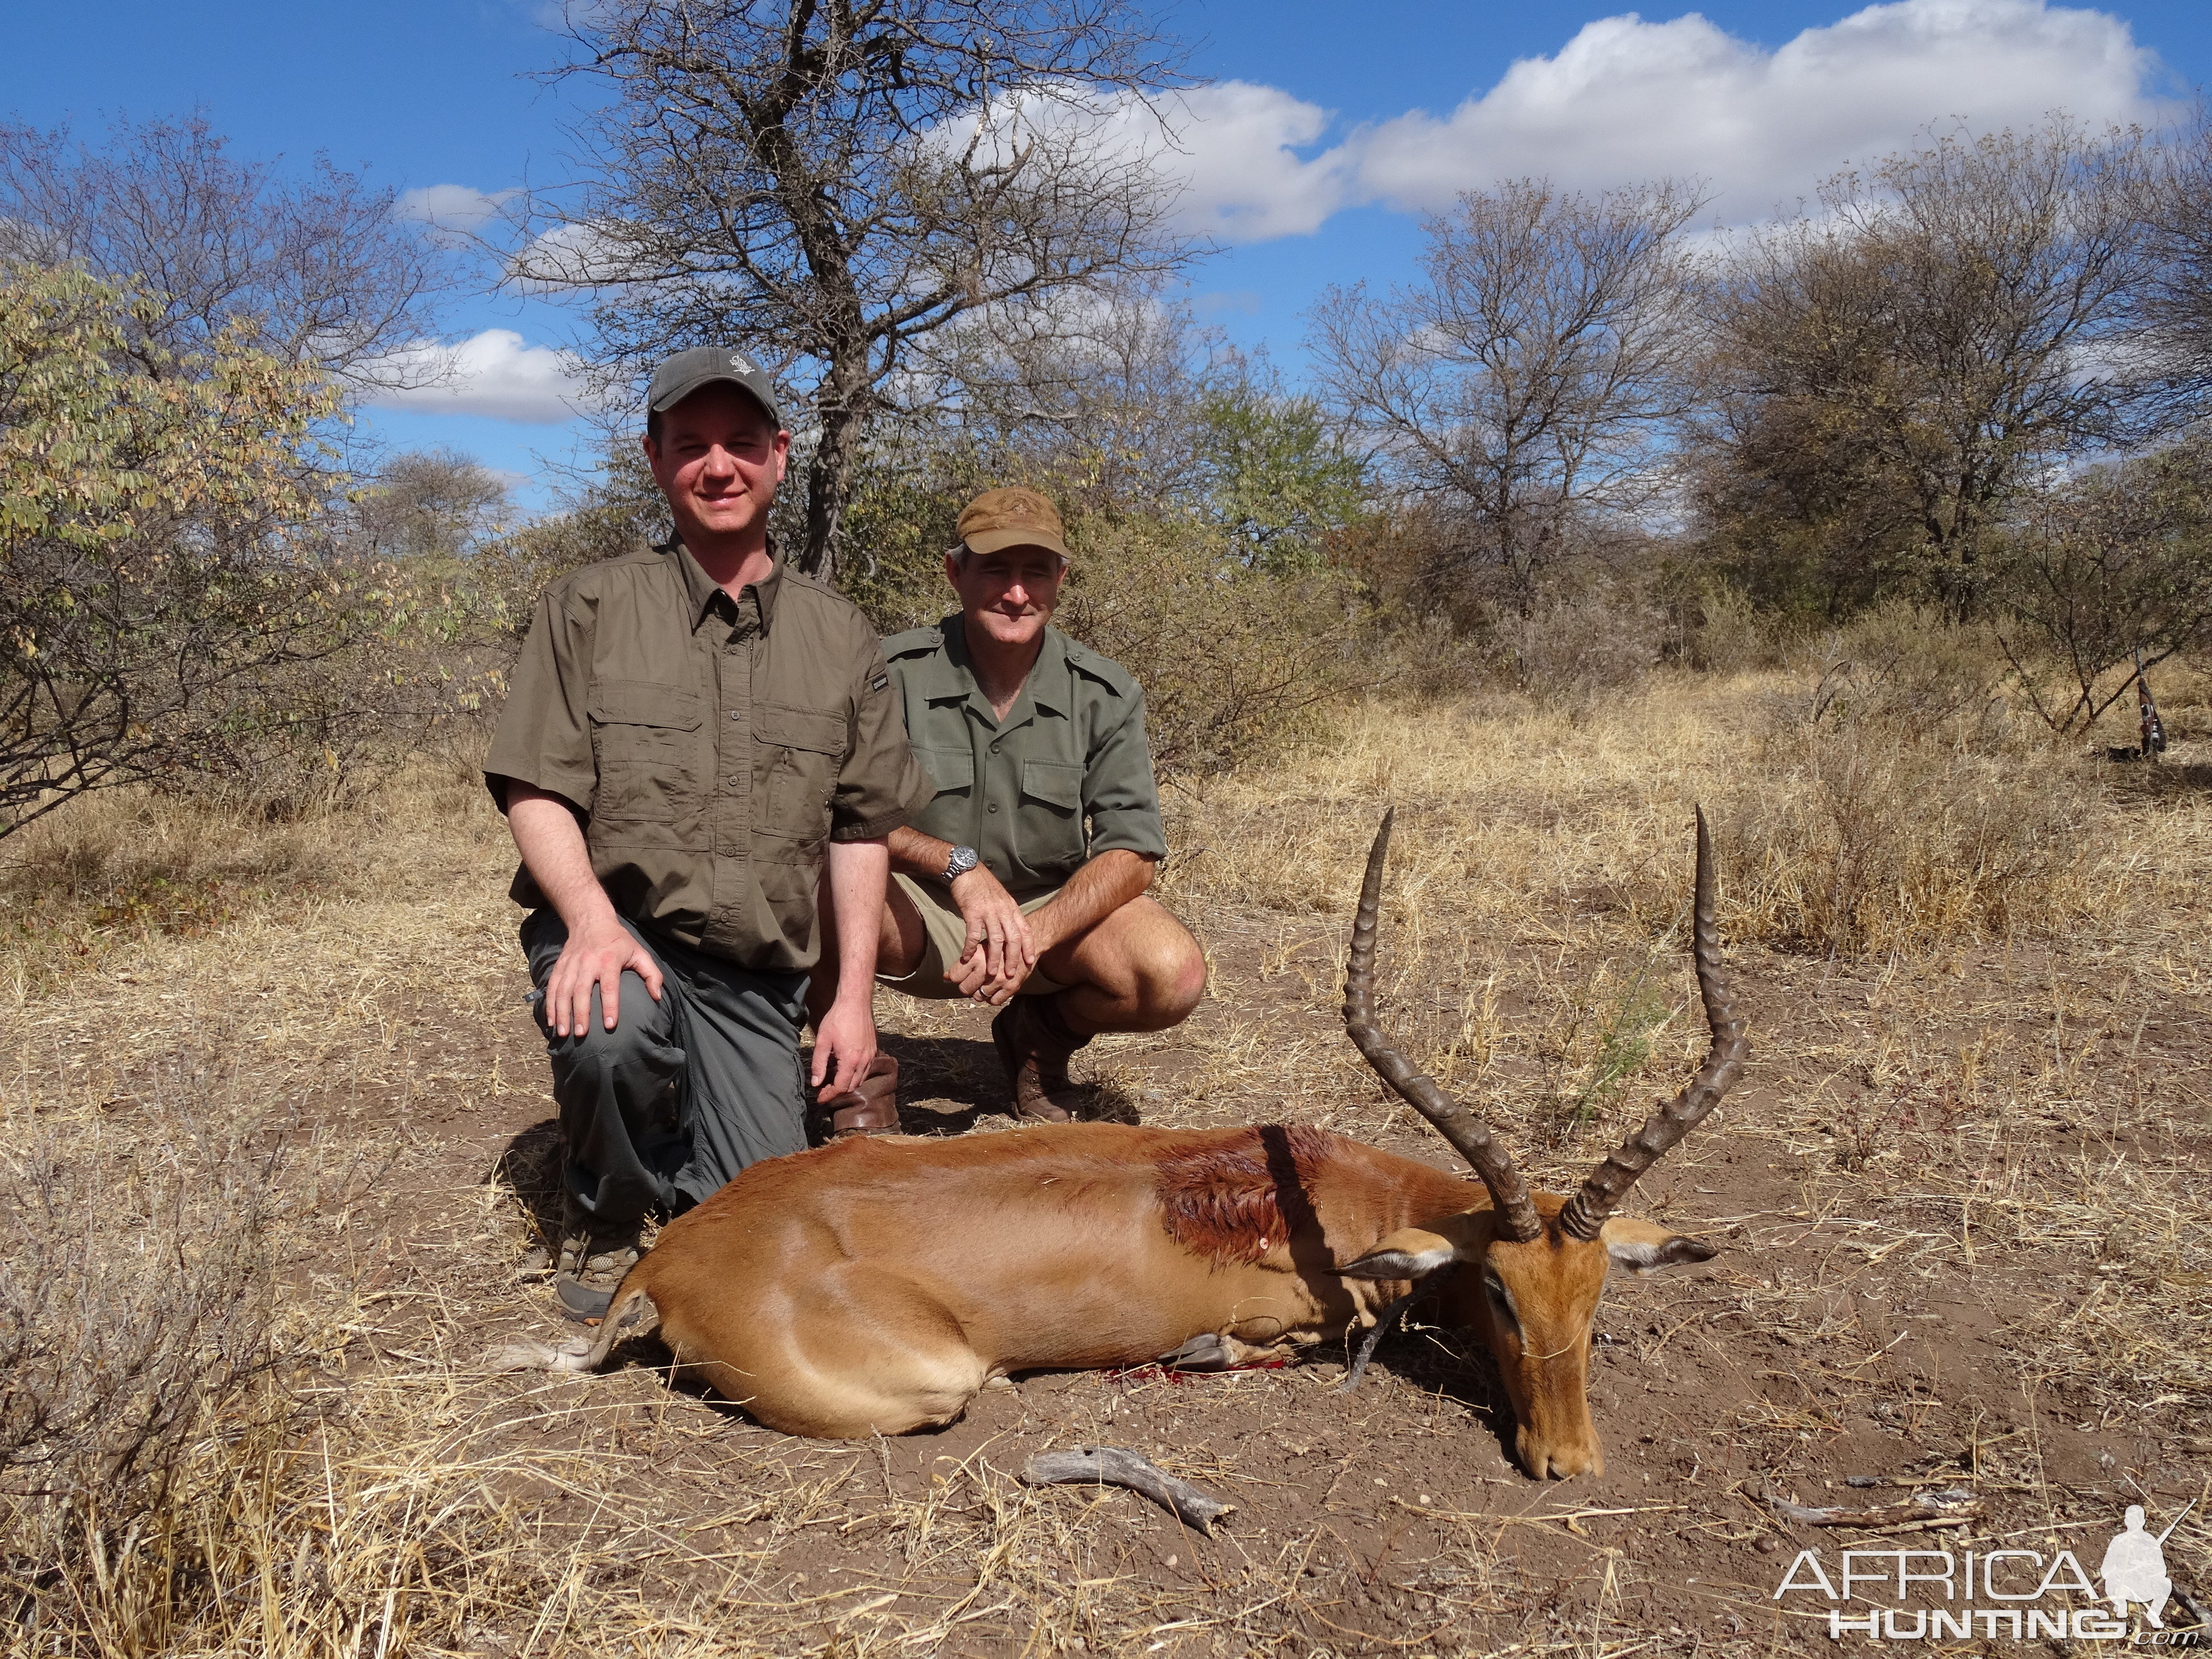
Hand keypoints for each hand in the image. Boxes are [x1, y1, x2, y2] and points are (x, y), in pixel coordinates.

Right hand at [544, 916, 662, 1037]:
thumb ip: (652, 974)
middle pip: (581, 990)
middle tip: (581, 1034)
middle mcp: (588, 963)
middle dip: (580, 1013)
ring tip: (562, 1033)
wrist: (591, 920)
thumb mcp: (640, 952)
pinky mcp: (560, 966)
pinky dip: (550, 1004)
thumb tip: (657, 997)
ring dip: (561, 1012)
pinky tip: (550, 1020)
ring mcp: (571, 964)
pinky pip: (552, 986)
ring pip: (563, 990)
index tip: (610, 1025)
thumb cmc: (619, 941)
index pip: (609, 986)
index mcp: (609, 960)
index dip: (610, 1006)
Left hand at [812, 997, 878, 1102]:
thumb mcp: (822, 1041)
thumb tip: (816, 1082)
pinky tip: (845, 1068)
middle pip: (852, 1086)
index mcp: (850, 1061)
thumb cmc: (837, 1019)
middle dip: (837, 1091)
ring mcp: (871, 1056)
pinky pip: (866, 1069)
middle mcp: (864, 1061)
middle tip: (824, 1089)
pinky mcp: (873, 1050)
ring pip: (860, 1079)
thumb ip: (818, 1064)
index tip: (820, 1098)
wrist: (855, 1002)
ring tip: (833, 1080)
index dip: (829, 1095)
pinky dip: (856, 1074)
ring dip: (847, 1083)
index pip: (840, 1087)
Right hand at [948, 866, 1034, 1005]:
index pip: (1025, 930)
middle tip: (1012, 974)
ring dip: (994, 958)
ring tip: (992, 972)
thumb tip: (1013, 930)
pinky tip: (968, 957)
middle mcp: (1003, 910)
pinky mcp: (972, 912)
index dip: (1029, 947)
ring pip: (996, 940)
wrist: (967, 870)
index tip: (1031, 961)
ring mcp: (988, 911)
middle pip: (1013, 938)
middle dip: (1014, 958)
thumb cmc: (983, 886)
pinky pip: (973, 934)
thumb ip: (1008, 913)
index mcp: (1011, 908)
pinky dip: (971, 948)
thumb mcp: (1002, 898)